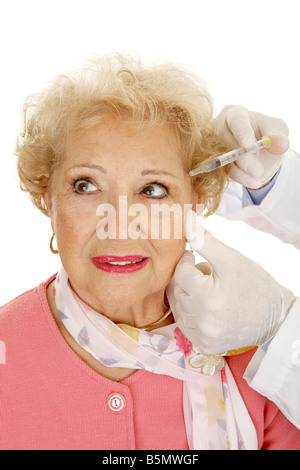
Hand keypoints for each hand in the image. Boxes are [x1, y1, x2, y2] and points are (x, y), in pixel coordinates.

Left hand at [167, 210, 295, 353]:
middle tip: (206, 275)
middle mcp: (203, 322)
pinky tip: (208, 307)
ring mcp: (202, 337)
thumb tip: (185, 218)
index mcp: (209, 298)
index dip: (187, 261)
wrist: (275, 317)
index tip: (196, 257)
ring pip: (178, 306)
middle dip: (187, 278)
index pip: (180, 272)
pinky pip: (184, 324)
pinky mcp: (204, 346)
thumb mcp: (231, 258)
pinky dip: (190, 313)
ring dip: (188, 295)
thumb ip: (204, 239)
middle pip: (176, 289)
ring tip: (209, 291)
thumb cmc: (254, 284)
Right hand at [214, 105, 289, 188]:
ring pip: (223, 159)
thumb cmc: (266, 134)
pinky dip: (238, 178)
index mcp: (235, 114)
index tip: (250, 146)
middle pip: (227, 142)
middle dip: (243, 158)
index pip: (236, 120)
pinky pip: (222, 171)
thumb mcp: (277, 131)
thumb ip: (278, 136)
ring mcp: (212, 146)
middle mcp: (219, 127)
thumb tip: (279, 142)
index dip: (242, 132)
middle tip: (258, 171)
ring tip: (258, 180)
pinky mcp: (213, 162)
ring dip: (240, 172)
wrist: (258, 151)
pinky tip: (252, 182)